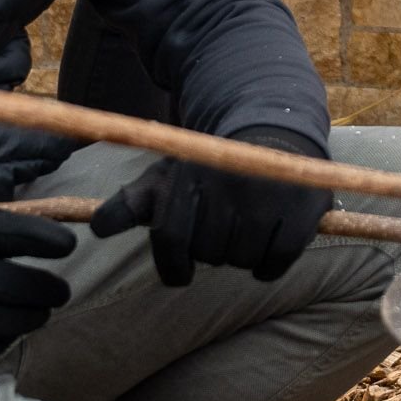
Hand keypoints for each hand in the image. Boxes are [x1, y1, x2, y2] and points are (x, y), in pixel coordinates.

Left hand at [89, 128, 332, 285]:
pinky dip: (269, 265)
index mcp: (192, 175)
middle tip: (222, 232)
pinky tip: (266, 249)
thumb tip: (97, 229)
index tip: (181, 274)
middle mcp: (230, 184)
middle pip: (210, 253)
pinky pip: (276, 261)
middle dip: (211, 251)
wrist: (270, 127)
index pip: (172, 239)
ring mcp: (269, 196)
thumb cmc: (210, 164)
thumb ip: (130, 203)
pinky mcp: (304, 207)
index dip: (173, 266)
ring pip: (242, 259)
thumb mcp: (167, 175)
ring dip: (240, 256)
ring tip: (244, 232)